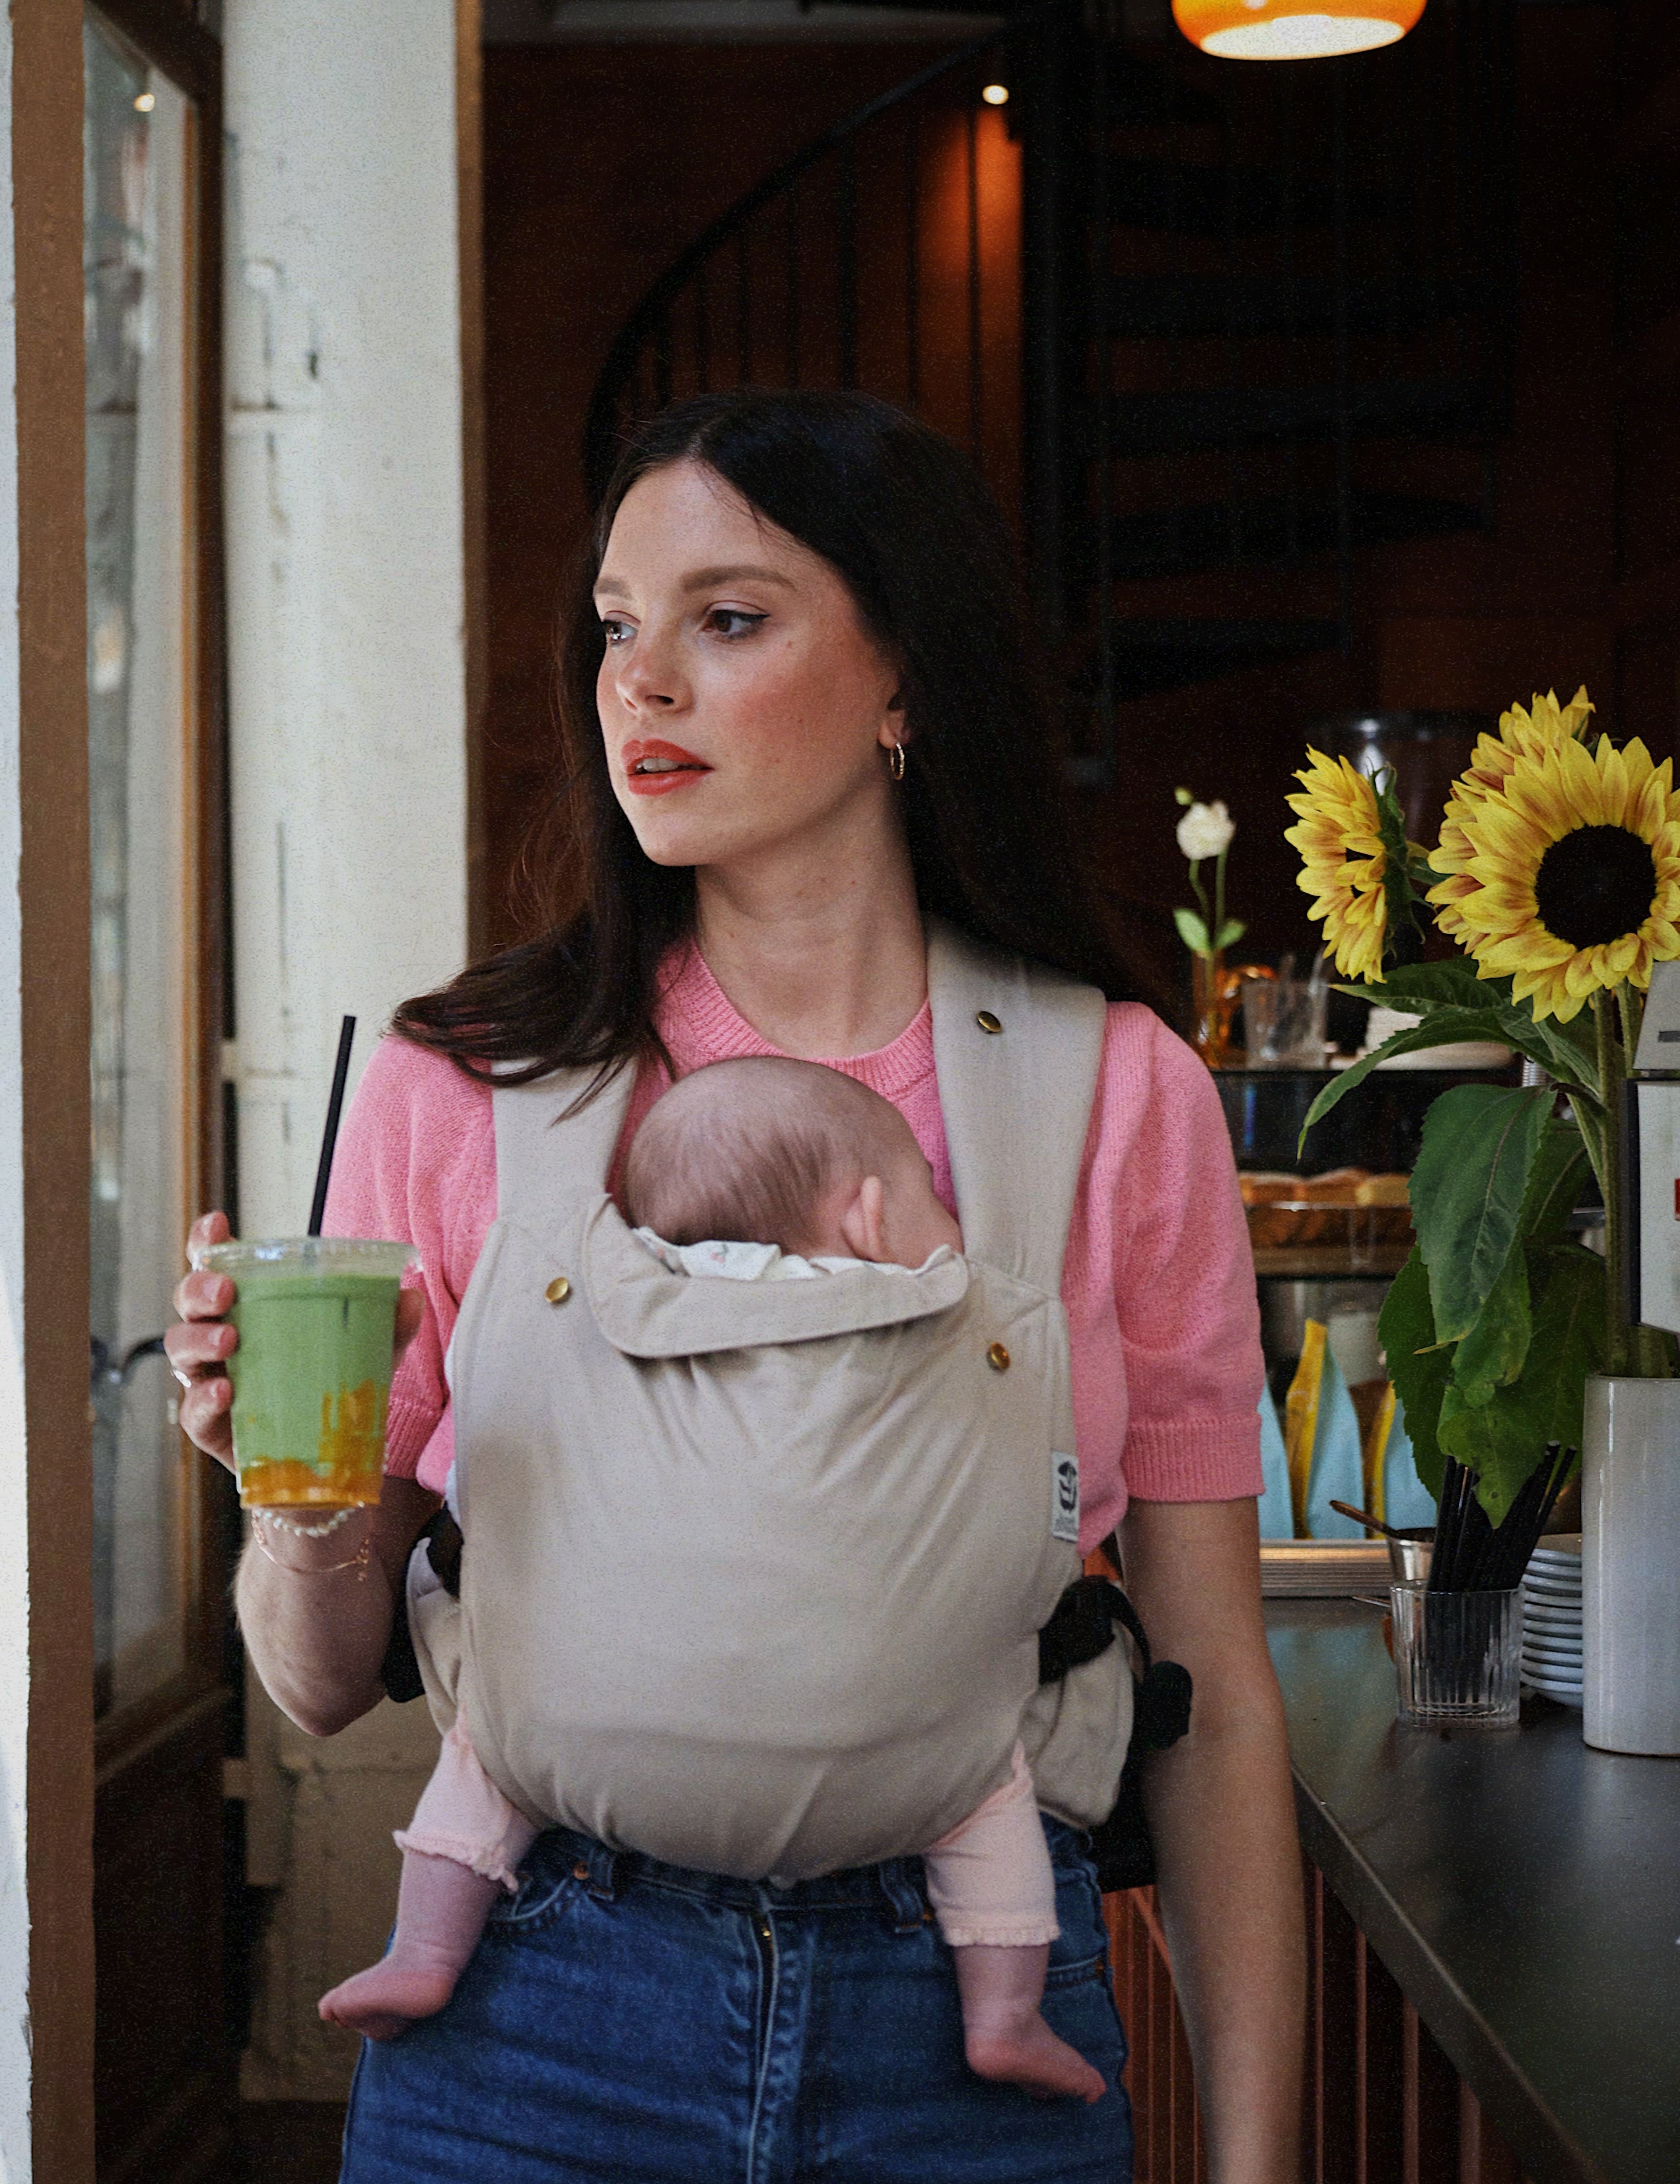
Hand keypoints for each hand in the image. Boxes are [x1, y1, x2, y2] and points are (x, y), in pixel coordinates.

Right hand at [166, 1211, 426, 1474]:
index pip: (217, 1266)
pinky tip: (225, 1393)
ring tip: (230, 1340)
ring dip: (199, 1339)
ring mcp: (207, 1380)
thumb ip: (388, 1325)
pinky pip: (191, 1410)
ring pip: (180, 1350)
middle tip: (226, 1292)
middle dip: (199, 1289)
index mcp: (250, 1308)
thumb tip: (411, 1296)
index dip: (209, 1242)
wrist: (324, 1465)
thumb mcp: (368, 1354)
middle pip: (188, 1302)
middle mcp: (219, 1338)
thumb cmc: (332, 1389)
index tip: (217, 1224)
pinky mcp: (207, 1425)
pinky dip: (203, 1400)